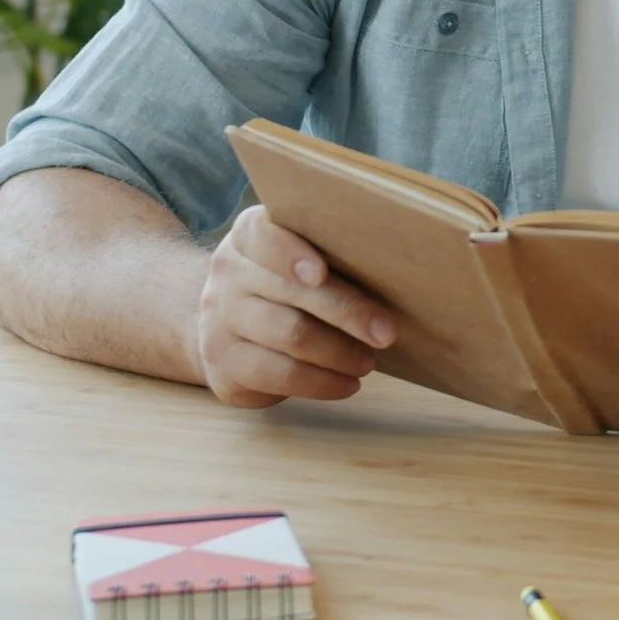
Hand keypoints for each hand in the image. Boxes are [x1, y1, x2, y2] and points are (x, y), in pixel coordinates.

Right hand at [194, 206, 396, 406]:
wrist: (227, 326)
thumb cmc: (286, 285)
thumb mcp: (300, 257)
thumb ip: (330, 252)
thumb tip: (398, 268)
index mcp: (249, 235)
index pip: (264, 236)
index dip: (291, 254)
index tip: (321, 273)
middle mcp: (228, 272)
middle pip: (290, 292)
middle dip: (347, 312)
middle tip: (386, 333)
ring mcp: (220, 319)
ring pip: (289, 335)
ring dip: (340, 353)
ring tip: (370, 361)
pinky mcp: (223, 364)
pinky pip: (279, 375)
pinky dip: (322, 382)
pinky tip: (348, 384)